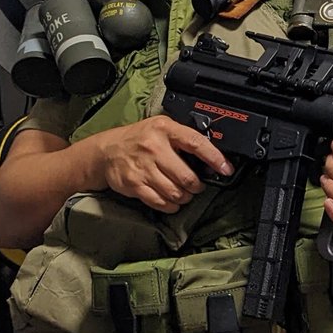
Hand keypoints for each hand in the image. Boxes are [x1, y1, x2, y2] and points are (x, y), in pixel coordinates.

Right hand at [94, 115, 233, 212]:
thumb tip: (211, 155)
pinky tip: (172, 201)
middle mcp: (154, 148)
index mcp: (165, 130)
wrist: (107, 151)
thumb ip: (183, 137)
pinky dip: (171, 205)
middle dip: (197, 186)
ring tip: (185, 193)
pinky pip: (160, 202)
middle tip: (198, 186)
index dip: (214, 158)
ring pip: (175, 192)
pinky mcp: (135, 185)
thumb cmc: (139, 139)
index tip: (225, 168)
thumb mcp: (162, 127)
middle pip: (187, 176)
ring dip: (185, 197)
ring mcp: (143, 168)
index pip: (196, 143)